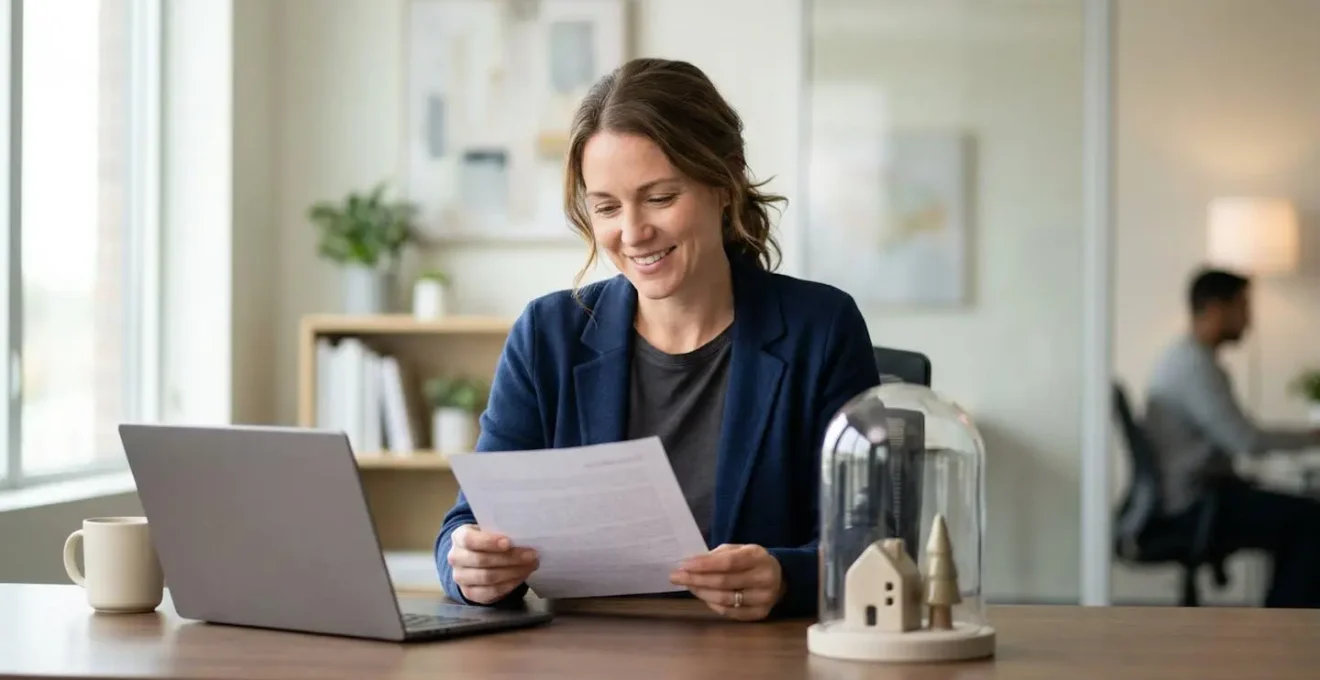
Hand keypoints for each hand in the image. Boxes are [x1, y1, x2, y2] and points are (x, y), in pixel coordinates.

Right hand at [447, 524, 538, 604]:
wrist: (473, 558)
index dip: (489, 542)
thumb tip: (523, 535)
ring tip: (530, 566)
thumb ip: (500, 531)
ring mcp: (460, 578)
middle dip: (510, 558)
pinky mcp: (469, 593)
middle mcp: (455, 558)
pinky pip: (490, 592)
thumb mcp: (489, 530)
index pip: (470, 540)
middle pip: (482, 560)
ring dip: (513, 572)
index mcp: (459, 537)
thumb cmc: (486, 540)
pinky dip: (509, 585)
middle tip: (531, 555)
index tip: (508, 542)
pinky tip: (521, 577)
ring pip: (487, 577)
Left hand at [670, 544, 784, 620]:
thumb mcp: (739, 549)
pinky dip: (713, 604)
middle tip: (676, 576)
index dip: (704, 565)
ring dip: (701, 593)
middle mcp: (764, 578)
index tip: (684, 565)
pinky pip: (730, 612)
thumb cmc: (752, 561)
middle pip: (724, 582)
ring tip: (688, 585)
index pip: (728, 562)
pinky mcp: (760, 614)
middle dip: (696, 579)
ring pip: (725, 599)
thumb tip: (691, 563)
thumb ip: (718, 555)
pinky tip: (703, 596)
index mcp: (758, 557)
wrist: (780, 577)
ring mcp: (764, 598)